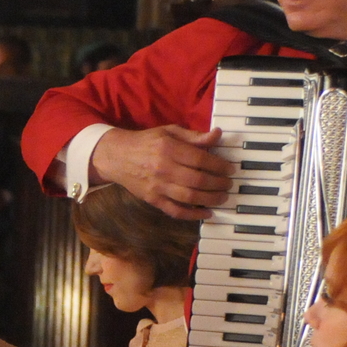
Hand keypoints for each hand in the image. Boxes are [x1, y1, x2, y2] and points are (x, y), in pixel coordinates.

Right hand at [89, 125, 233, 219]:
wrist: (116, 157)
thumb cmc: (146, 142)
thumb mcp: (169, 132)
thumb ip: (194, 136)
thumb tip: (217, 135)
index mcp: (169, 149)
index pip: (201, 159)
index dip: (220, 165)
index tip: (230, 168)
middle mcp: (163, 169)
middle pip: (198, 180)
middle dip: (219, 184)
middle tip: (229, 184)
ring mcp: (158, 187)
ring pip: (189, 197)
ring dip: (210, 199)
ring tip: (222, 197)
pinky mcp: (153, 200)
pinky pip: (175, 211)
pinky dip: (193, 215)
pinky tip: (206, 213)